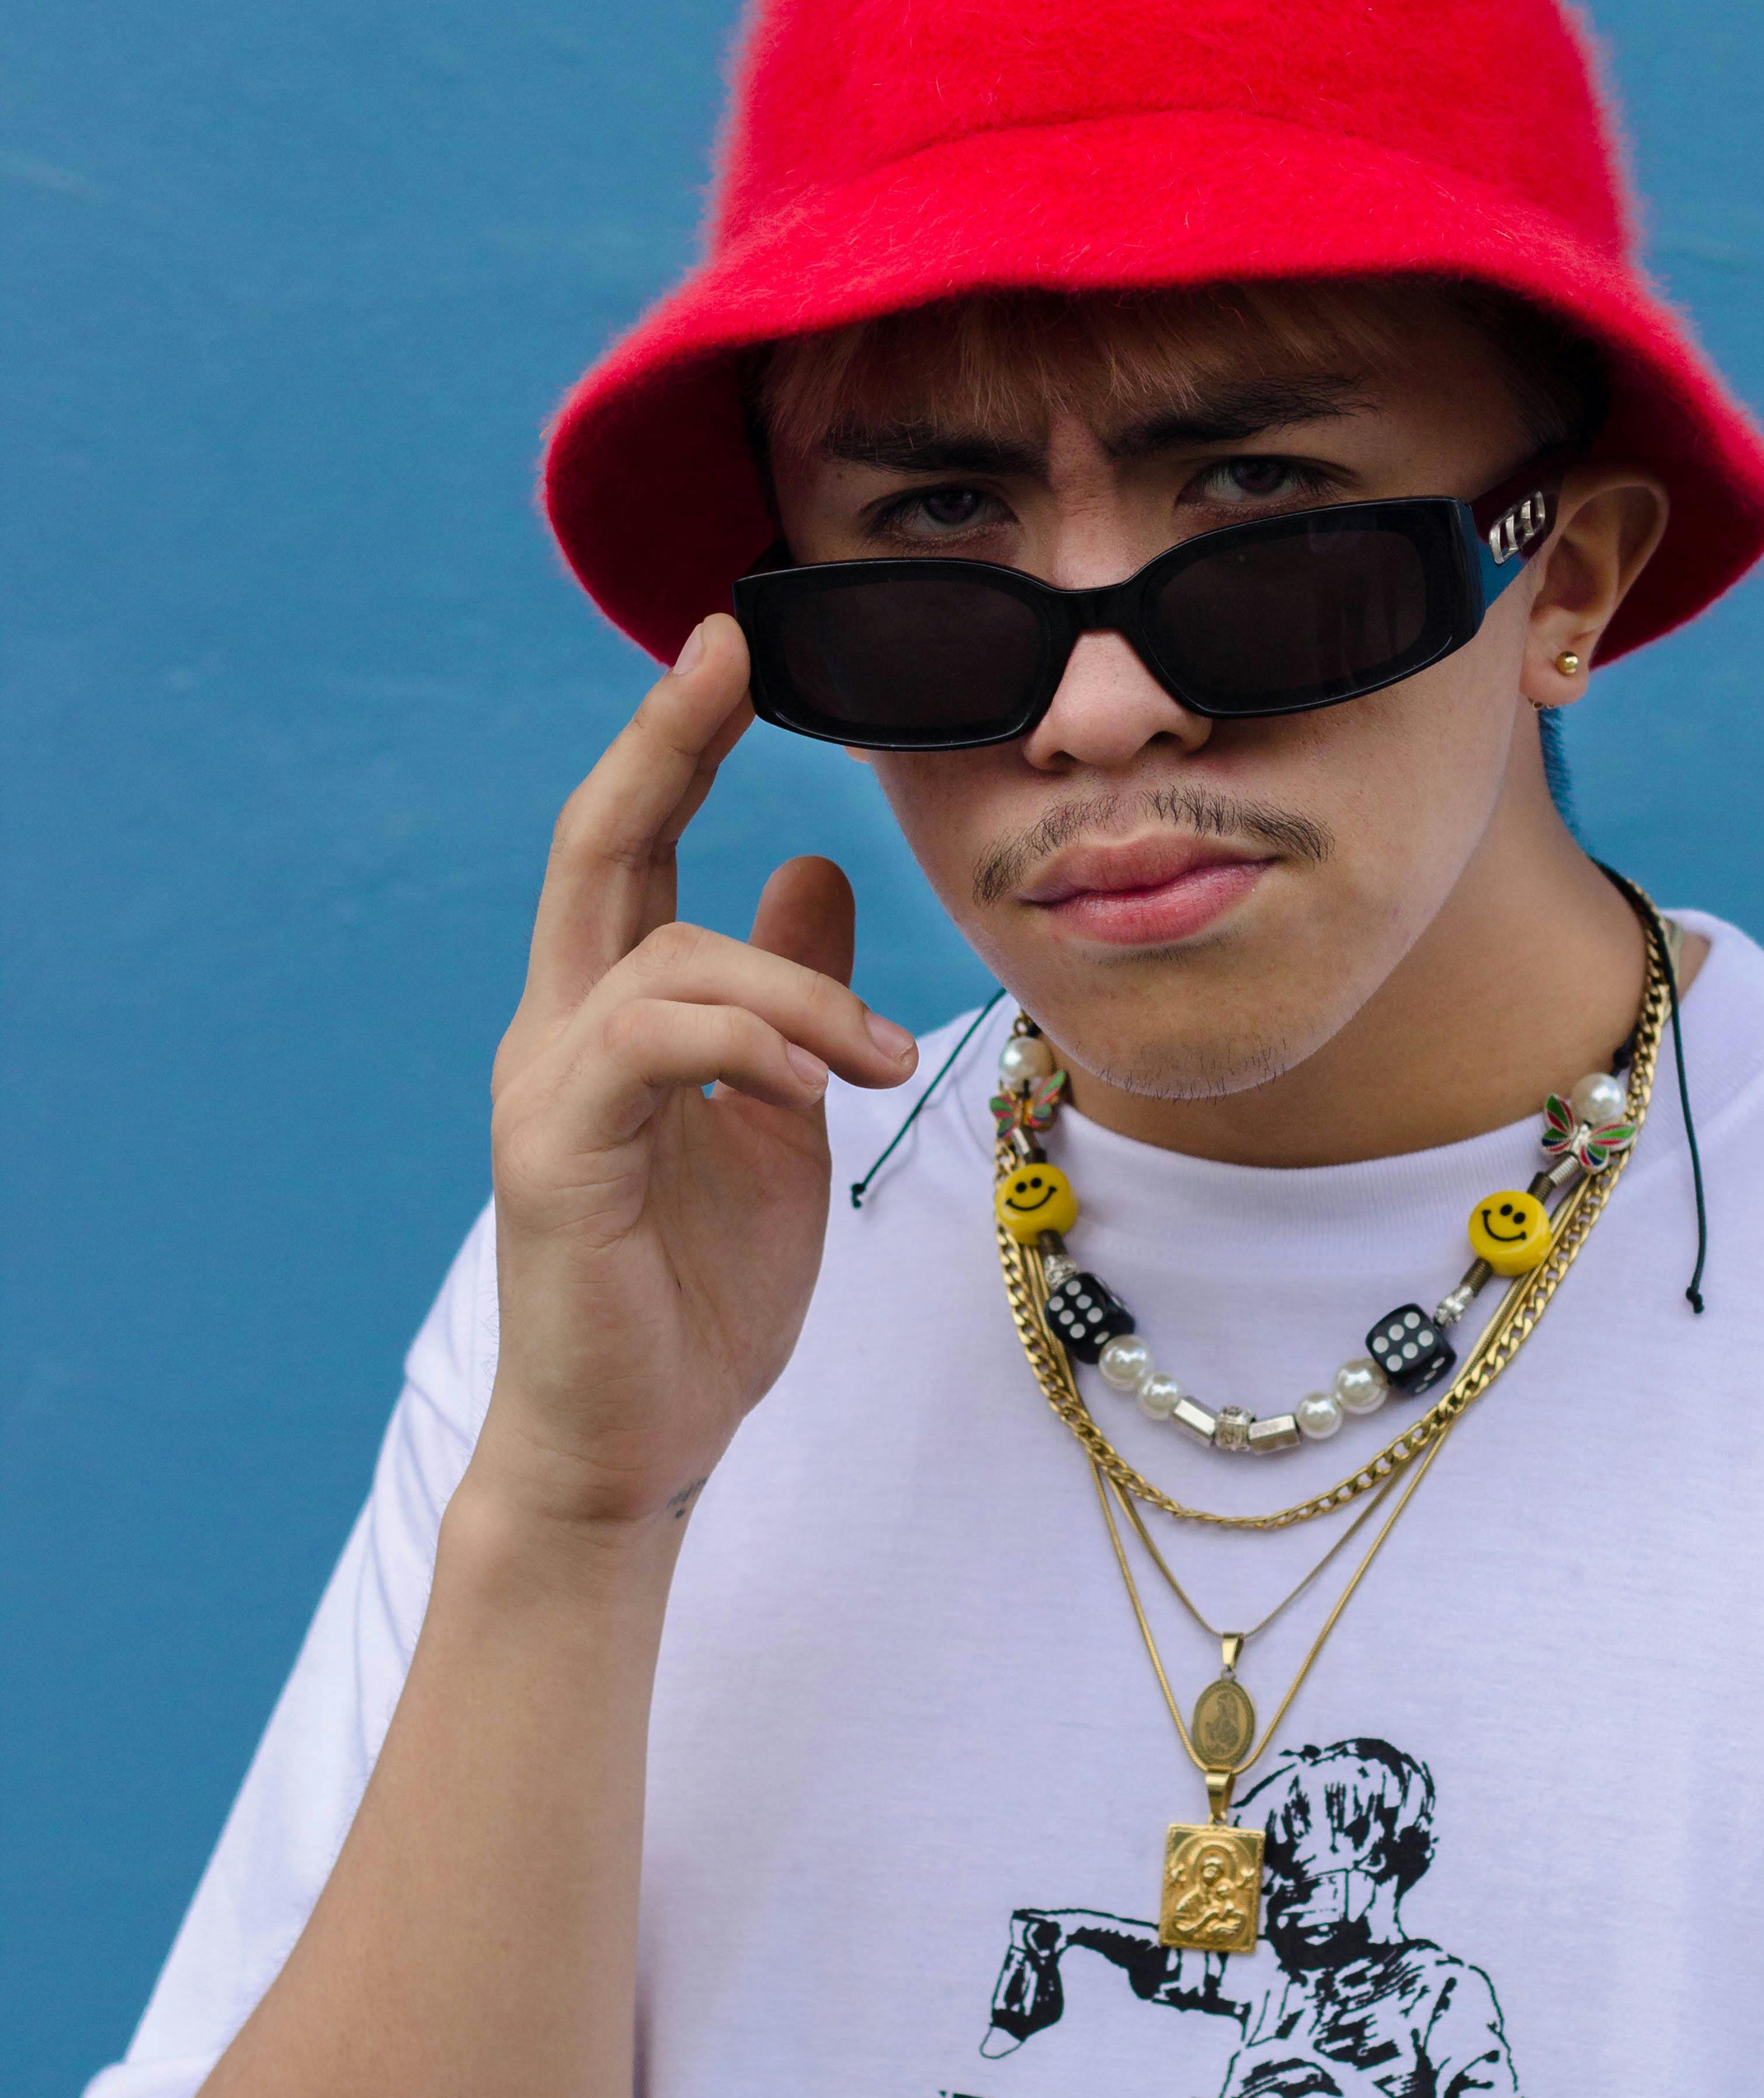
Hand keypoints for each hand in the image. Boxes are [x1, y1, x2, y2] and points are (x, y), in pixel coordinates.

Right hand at [474, 615, 918, 1533]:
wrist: (635, 1448)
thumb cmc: (698, 1295)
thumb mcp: (778, 1119)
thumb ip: (787, 997)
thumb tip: (812, 870)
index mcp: (615, 1017)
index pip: (636, 845)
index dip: (673, 743)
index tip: (729, 649)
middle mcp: (563, 1032)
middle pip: (599, 847)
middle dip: (662, 742)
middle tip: (726, 652)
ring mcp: (549, 1090)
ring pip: (664, 957)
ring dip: (792, 988)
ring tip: (881, 1060)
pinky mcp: (555, 1157)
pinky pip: (651, 1045)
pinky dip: (750, 1042)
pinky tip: (824, 1082)